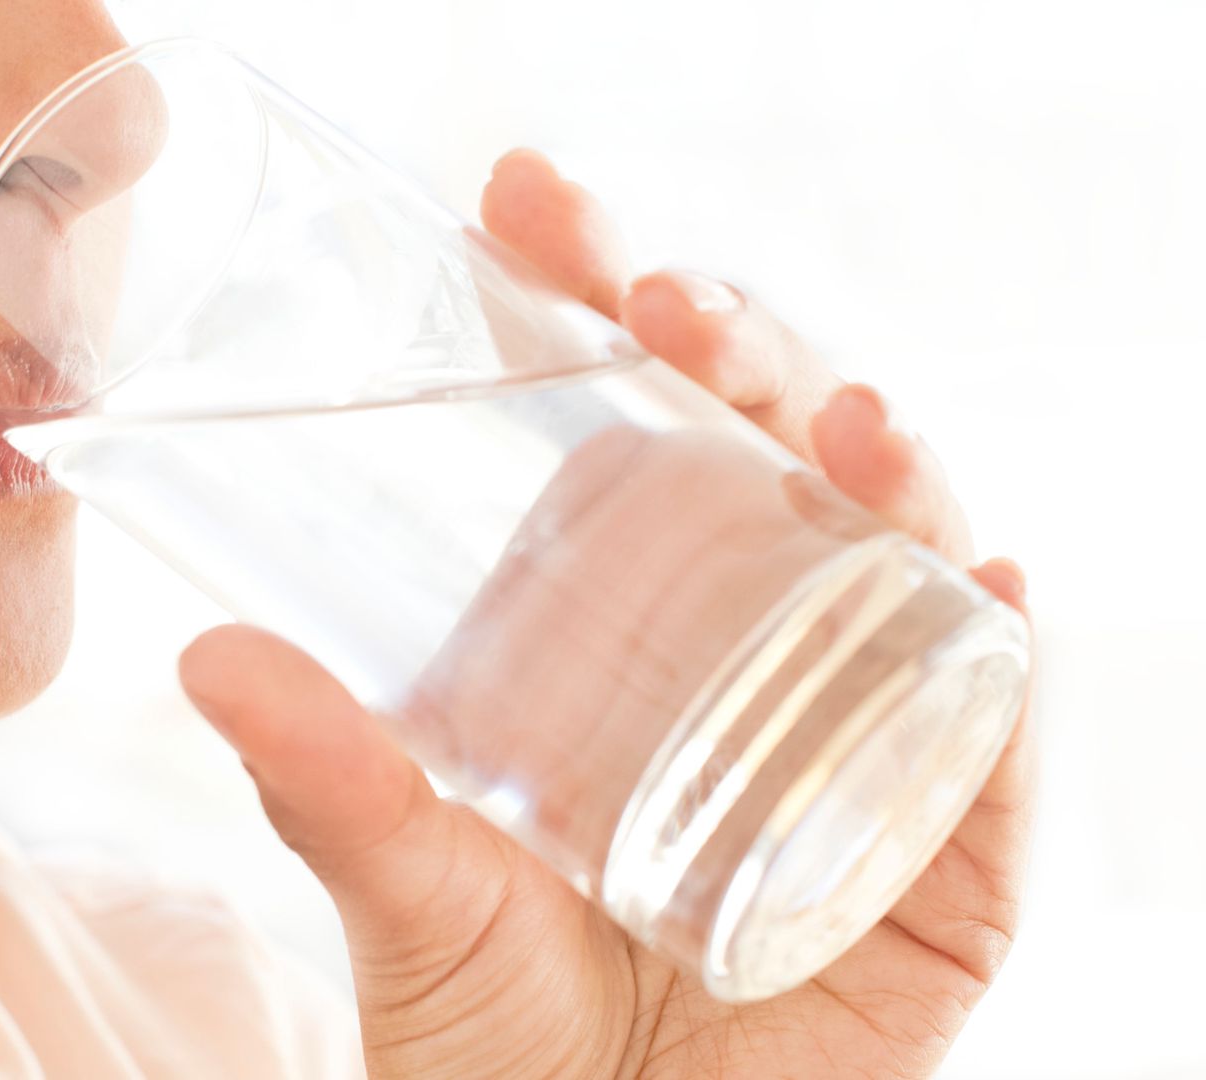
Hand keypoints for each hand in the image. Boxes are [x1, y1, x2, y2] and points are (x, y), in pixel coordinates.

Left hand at [178, 148, 1034, 1079]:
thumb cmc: (495, 1037)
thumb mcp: (406, 885)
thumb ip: (327, 779)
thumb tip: (203, 653)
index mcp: (623, 623)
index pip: (627, 423)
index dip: (596, 303)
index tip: (527, 201)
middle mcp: (750, 651)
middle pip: (770, 458)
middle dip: (740, 351)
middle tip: (665, 294)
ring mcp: (854, 736)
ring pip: (898, 562)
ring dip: (888, 465)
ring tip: (840, 413)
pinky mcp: (942, 861)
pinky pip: (994, 739)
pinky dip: (1002, 658)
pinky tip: (987, 580)